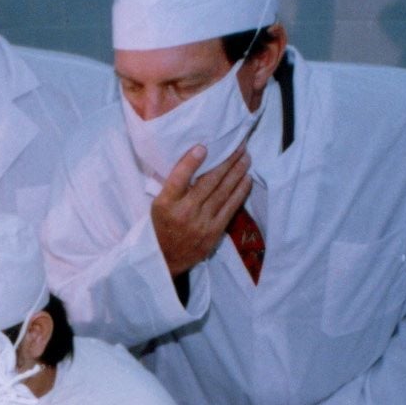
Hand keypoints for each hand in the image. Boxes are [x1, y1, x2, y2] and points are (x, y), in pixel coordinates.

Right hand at [152, 142, 252, 276]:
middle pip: (207, 182)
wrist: (165, 259)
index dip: (191, 162)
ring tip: (246, 157)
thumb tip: (197, 159)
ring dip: (236, 172)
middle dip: (225, 161)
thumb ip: (174, 186)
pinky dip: (240, 192)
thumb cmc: (162, 226)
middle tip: (239, 145)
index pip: (178, 179)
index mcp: (165, 204)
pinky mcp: (213, 232)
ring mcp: (200, 223)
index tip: (203, 147)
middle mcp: (184, 212)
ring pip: (222, 192)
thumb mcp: (159, 205)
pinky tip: (246, 179)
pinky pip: (230, 208)